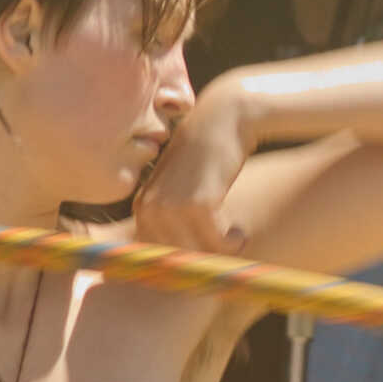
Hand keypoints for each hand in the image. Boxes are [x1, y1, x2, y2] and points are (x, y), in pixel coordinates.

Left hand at [135, 81, 251, 254]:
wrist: (224, 119)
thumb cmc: (208, 155)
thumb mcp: (181, 185)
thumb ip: (174, 215)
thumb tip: (181, 262)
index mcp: (142, 206)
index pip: (156, 254)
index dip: (183, 263)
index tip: (205, 262)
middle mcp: (149, 208)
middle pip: (175, 258)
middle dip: (203, 261)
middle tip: (225, 252)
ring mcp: (170, 206)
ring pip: (195, 253)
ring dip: (220, 255)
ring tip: (235, 241)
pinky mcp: (196, 204)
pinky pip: (215, 243)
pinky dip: (232, 244)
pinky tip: (240, 234)